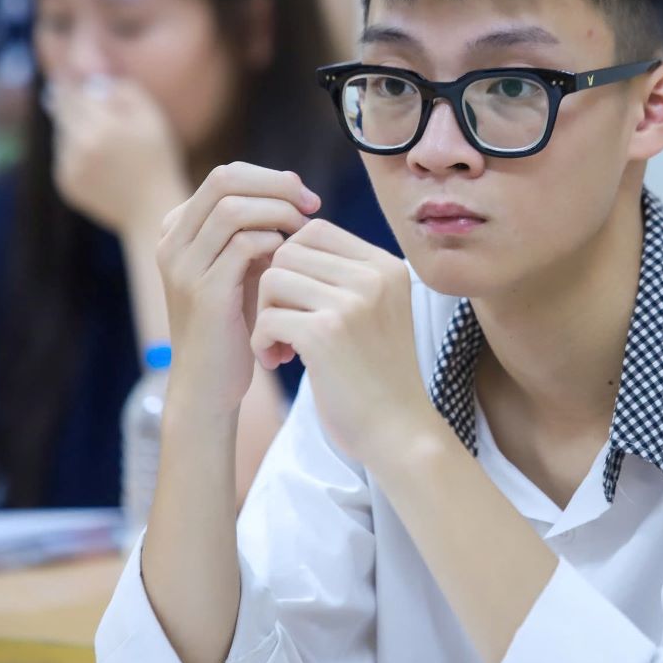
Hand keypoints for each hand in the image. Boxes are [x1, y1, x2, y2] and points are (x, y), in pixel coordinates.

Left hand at [49, 76, 188, 233]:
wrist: (151, 208)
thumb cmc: (157, 158)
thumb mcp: (151, 118)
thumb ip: (124, 91)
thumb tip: (97, 80)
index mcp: (104, 127)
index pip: (75, 93)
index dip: (71, 81)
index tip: (67, 72)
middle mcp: (81, 147)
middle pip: (61, 110)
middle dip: (64, 98)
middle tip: (64, 88)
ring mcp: (70, 167)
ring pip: (61, 133)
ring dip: (71, 126)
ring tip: (94, 131)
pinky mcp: (65, 183)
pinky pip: (62, 155)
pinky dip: (73, 150)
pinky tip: (96, 156)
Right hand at [157, 163, 320, 418]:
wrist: (209, 382)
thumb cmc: (235, 322)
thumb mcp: (241, 266)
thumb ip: (255, 228)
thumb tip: (294, 190)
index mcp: (178, 228)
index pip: (226, 175)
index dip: (272, 178)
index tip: (306, 198)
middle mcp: (173, 241)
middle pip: (225, 180)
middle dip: (277, 186)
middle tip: (311, 205)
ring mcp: (183, 266)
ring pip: (233, 209)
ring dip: (279, 213)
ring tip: (304, 233)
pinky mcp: (204, 292)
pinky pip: (242, 246)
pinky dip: (275, 244)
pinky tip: (292, 260)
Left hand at [251, 220, 433, 466]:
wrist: (400, 431)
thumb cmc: (379, 375)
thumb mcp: (376, 312)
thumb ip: (344, 277)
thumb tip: (283, 246)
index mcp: (387, 265)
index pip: (316, 231)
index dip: (291, 261)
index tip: (295, 300)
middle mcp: (373, 276)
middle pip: (289, 252)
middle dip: (274, 289)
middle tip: (283, 327)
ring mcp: (352, 303)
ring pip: (272, 279)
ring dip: (265, 315)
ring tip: (281, 345)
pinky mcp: (326, 334)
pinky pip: (268, 318)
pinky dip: (262, 341)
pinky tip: (279, 362)